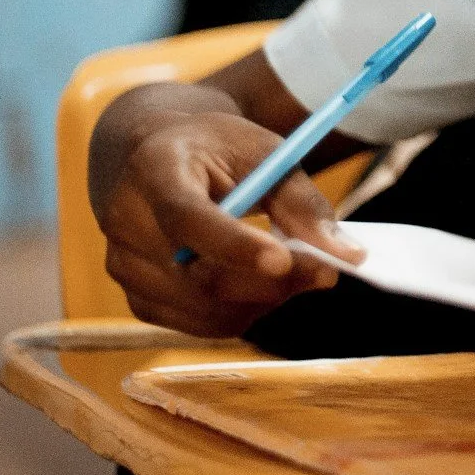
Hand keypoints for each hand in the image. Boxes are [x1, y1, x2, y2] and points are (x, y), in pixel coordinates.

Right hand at [94, 111, 364, 337]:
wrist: (156, 158)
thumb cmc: (214, 149)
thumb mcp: (261, 151)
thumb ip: (301, 200)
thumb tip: (348, 255)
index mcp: (152, 170)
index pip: (185, 217)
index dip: (233, 244)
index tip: (283, 258)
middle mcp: (126, 223)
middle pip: (198, 276)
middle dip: (271, 282)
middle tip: (326, 271)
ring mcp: (126, 268)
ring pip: (206, 309)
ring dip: (264, 298)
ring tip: (297, 269)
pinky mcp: (139, 300)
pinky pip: (201, 324)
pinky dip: (243, 311)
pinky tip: (264, 283)